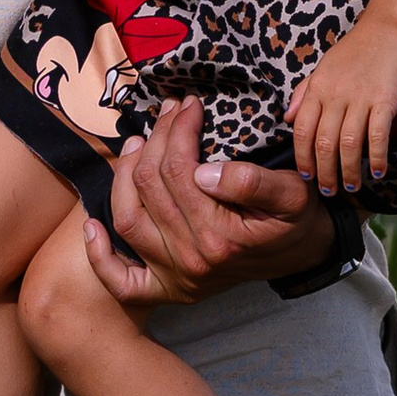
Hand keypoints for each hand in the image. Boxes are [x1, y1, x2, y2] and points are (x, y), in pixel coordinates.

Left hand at [86, 97, 337, 304]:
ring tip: (138, 143)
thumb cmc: (296, 218)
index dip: (178, 130)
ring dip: (123, 176)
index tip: (188, 105)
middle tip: (166, 113)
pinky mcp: (167, 290)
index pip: (179, 170)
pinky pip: (122, 281)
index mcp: (220, 236)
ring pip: (128, 219)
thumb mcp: (292, 193)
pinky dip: (100, 257)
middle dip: (155, 140)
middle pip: (150, 187)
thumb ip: (254, 182)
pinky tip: (92, 226)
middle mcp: (191, 261)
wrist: (304, 254)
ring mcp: (176, 278)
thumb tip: (205, 171)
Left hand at [287, 18, 396, 196]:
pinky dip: (377, 156)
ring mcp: (359, 98)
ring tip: (351, 187)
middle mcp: (334, 95)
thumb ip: (304, 93)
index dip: (302, 156)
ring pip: (348, 143)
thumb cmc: (355, 49)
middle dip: (324, 172)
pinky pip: (377, 134)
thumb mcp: (323, 67)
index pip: (301, 129)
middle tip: (328, 191)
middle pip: (323, 142)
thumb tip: (287, 118)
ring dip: (348, 170)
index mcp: (317, 89)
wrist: (387, 28)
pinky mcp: (384, 99)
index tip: (306, 175)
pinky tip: (378, 171)